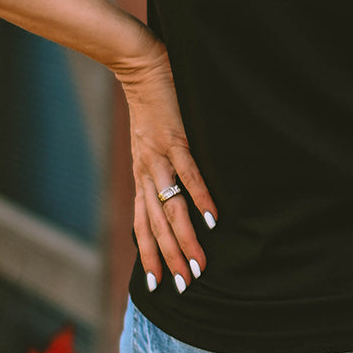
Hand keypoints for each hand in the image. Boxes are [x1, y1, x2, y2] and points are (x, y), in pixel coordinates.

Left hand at [115, 39, 217, 293]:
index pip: (142, 224)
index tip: (157, 284)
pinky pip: (189, 174)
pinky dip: (201, 198)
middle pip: (157, 225)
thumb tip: (174, 189)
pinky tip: (213, 220)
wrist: (140, 65)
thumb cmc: (150, 103)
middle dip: (169, 258)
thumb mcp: (149, 142)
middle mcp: (147, 171)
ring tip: (199, 265)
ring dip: (184, 239)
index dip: (149, 255)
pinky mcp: (176, 138)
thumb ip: (160, 165)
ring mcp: (160, 156)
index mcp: (142, 175)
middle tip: (184, 286)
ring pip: (171, 207)